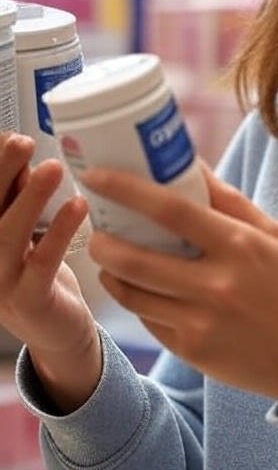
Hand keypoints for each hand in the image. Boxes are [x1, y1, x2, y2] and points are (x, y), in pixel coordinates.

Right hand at [0, 132, 100, 411]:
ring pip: (7, 236)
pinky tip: (77, 207)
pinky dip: (57, 232)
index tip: (7, 135)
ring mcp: (0, 284)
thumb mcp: (26, 230)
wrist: (61, 334)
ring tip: (51, 168)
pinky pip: (42, 263)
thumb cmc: (41, 273)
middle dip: (0, 174)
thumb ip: (20, 196)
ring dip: (30, 199)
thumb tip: (19, 147)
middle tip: (21, 142)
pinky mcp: (30, 301)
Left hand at [84, 162, 277, 408]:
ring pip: (133, 293)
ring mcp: (201, 322)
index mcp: (240, 246)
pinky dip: (136, 299)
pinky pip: (148, 320)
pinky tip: (136, 287)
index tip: (97, 177)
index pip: (171, 210)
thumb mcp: (272, 234)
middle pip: (137, 258)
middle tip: (96, 229)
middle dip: (103, 241)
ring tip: (108, 256)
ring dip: (110, 272)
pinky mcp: (192, 351)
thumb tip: (190, 163)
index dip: (127, 190)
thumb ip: (229, 199)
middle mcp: (217, 285)